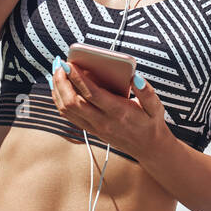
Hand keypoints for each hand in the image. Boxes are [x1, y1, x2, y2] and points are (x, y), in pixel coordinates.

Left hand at [48, 57, 169, 164]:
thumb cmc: (151, 122)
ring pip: (66, 109)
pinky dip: (59, 100)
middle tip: (59, 64)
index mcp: (118, 112)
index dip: (78, 78)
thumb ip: (147, 91)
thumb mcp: (155, 107)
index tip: (69, 63)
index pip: (92, 94)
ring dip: (58, 90)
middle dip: (62, 81)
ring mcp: (94, 127)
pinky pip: (68, 115)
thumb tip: (135, 77)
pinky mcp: (90, 129)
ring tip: (56, 72)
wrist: (148, 147)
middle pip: (73, 101)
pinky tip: (58, 87)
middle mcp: (103, 121)